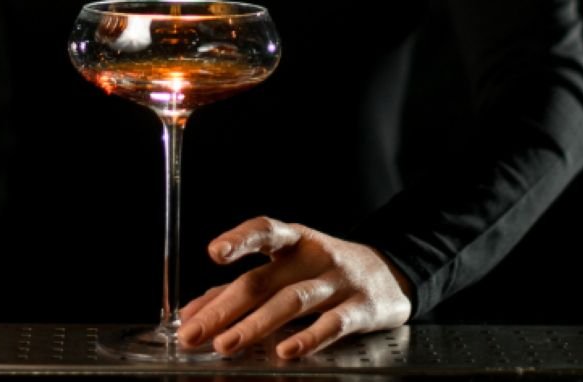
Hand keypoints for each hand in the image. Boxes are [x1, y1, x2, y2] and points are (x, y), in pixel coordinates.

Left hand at [178, 216, 411, 359]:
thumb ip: (242, 287)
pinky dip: (308, 337)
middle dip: (226, 307)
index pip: (264, 230)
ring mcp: (337, 281)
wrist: (389, 276)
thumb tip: (193, 311)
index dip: (239, 239)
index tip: (215, 253)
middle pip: (264, 279)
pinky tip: (285, 352)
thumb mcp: (288, 267)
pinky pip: (332, 324)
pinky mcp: (360, 309)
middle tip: (194, 332)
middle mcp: (313, 256)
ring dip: (256, 324)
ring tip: (226, 345)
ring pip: (293, 301)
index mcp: (293, 241)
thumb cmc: (324, 271)